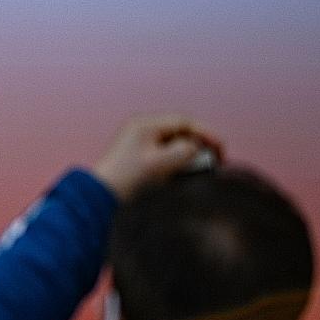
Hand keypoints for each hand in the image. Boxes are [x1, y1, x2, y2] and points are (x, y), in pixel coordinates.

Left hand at [92, 113, 222, 198]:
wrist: (99, 197)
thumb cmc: (126, 180)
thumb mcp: (161, 164)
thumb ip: (184, 151)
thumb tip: (196, 148)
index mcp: (144, 124)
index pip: (183, 121)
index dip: (205, 133)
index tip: (220, 147)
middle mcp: (141, 130)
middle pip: (179, 132)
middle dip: (198, 145)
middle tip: (213, 160)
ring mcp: (139, 144)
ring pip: (173, 145)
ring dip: (187, 156)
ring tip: (200, 169)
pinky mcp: (138, 159)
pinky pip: (164, 156)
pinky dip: (176, 163)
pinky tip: (183, 174)